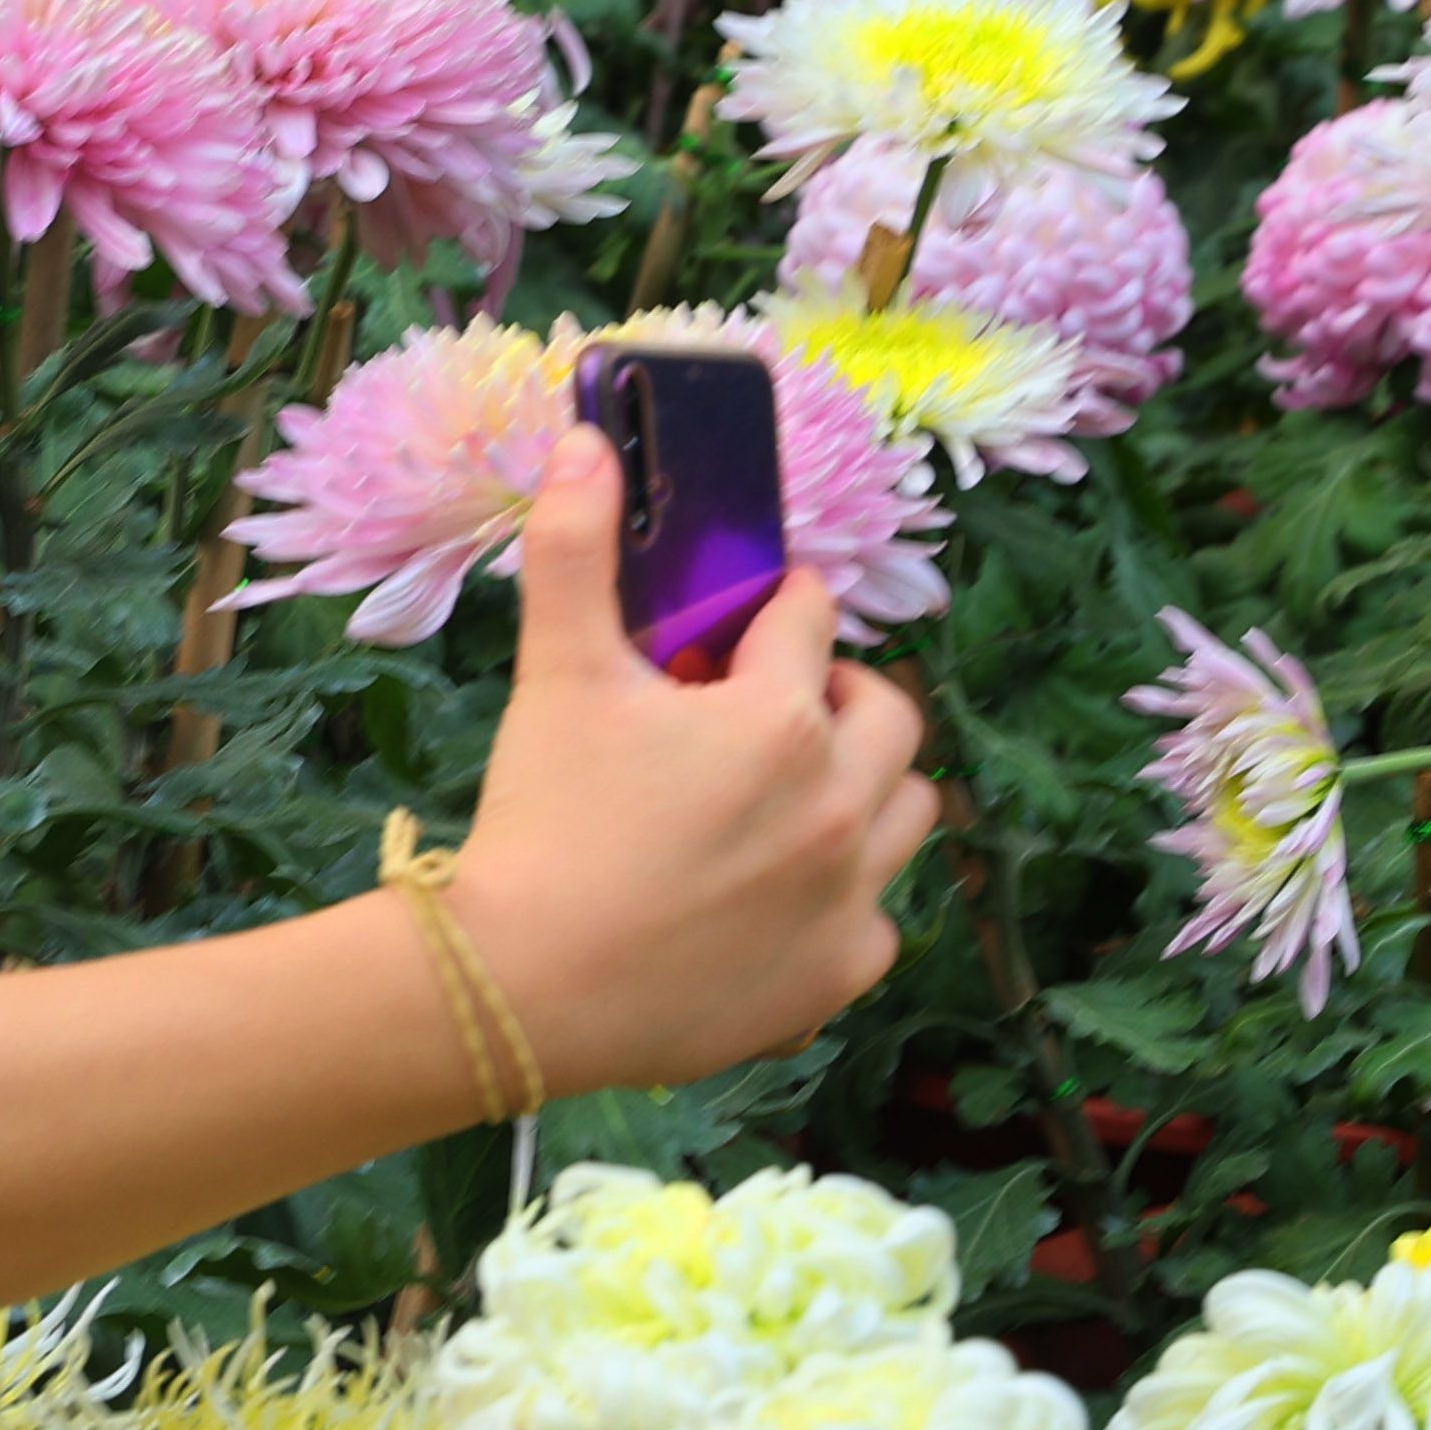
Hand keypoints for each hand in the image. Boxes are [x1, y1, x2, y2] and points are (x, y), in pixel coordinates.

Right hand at [448, 426, 933, 1096]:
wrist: (522, 989)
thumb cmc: (541, 823)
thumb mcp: (556, 674)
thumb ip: (574, 550)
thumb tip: (587, 440)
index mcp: (781, 717)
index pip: (810, 619)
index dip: (771, 611)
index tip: (737, 629)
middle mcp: (840, 802)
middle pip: (889, 712)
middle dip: (838, 692)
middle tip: (768, 708)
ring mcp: (849, 895)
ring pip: (908, 810)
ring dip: (864, 784)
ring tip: (791, 793)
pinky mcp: (839, 975)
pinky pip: (879, 916)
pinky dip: (841, 896)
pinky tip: (774, 895)